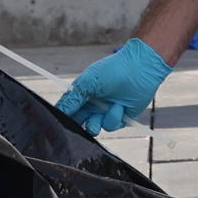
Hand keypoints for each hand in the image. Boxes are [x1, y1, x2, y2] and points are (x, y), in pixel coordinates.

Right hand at [56, 35, 170, 133]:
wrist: (140, 68)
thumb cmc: (112, 70)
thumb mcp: (87, 83)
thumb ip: (71, 99)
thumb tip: (57, 112)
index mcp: (82, 96)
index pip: (67, 112)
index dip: (63, 119)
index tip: (61, 125)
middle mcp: (92, 106)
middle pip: (78, 125)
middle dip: (79, 127)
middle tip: (85, 121)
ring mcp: (105, 113)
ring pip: (94, 128)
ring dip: (99, 120)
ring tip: (109, 106)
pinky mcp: (120, 118)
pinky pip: (111, 126)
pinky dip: (114, 116)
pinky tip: (121, 105)